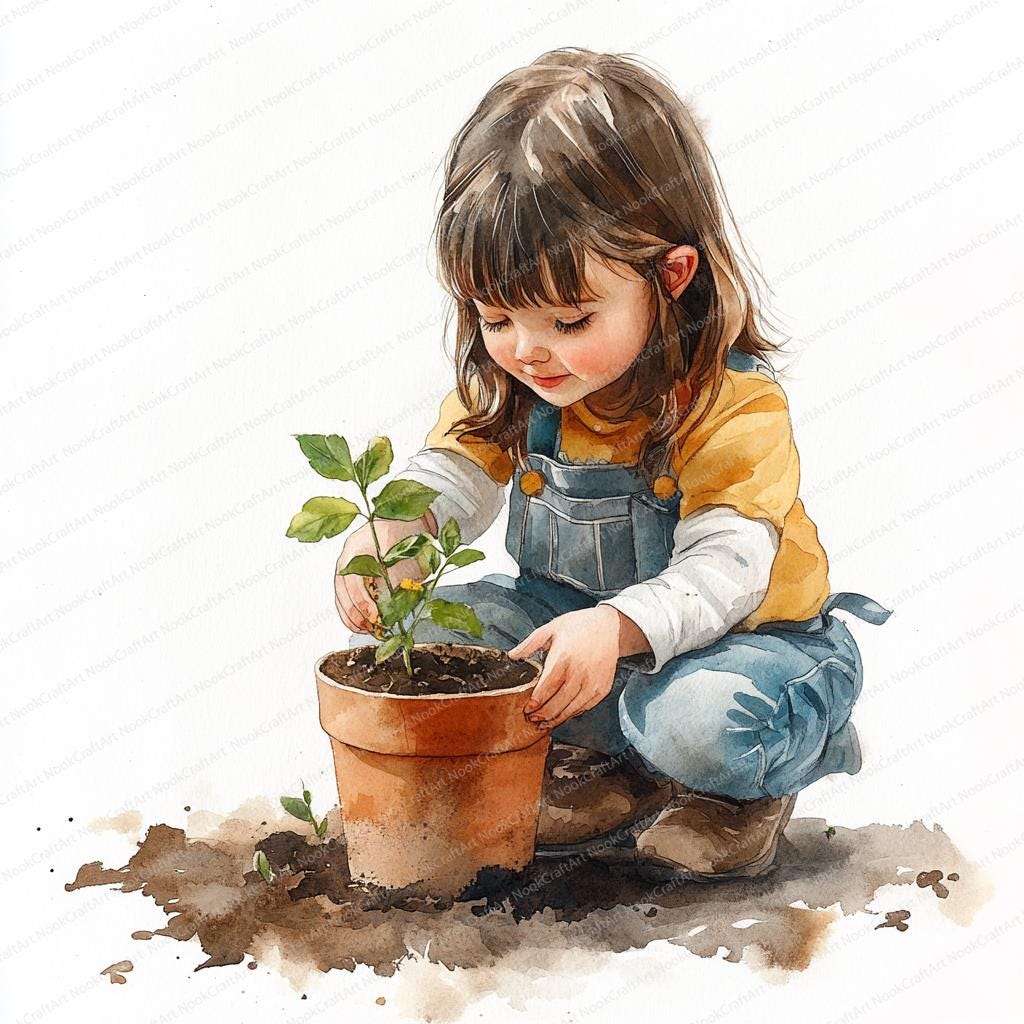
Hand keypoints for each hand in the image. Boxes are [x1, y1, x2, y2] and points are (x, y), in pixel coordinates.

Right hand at [334, 513, 434, 634]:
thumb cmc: (408, 532)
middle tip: (373, 628)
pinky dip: (351, 613)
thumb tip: (390, 606)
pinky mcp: (353, 575)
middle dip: (357, 615)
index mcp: (356, 549)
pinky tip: (361, 625)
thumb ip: (397, 578)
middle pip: (342, 592)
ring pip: (341, 597)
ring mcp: (347, 567)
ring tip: (367, 630)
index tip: (376, 617)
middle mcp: (347, 558)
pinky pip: (345, 597)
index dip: (363, 603)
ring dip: (352, 617)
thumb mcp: (405, 553)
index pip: (353, 582)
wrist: (410, 519)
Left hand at [507, 606, 622, 729]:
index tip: (526, 710)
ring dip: (556, 719)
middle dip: (542, 714)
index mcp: (563, 658)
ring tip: (544, 724)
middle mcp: (579, 673)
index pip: (546, 688)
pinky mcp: (603, 689)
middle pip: (557, 703)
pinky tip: (562, 715)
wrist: (608, 626)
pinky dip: (572, 714)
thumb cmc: (578, 626)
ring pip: (571, 709)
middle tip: (532, 719)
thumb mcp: (551, 628)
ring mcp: (593, 683)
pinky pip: (585, 707)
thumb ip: (530, 643)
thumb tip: (512, 656)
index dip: (535, 703)